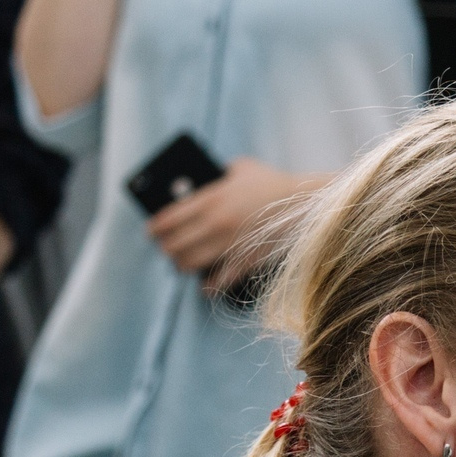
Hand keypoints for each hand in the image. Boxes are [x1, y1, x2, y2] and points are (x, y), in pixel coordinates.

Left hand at [147, 157, 313, 294]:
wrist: (304, 203)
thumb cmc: (273, 182)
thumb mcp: (241, 167)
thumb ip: (218, 173)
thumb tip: (203, 181)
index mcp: (210, 199)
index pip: (168, 218)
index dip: (155, 227)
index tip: (151, 232)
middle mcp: (215, 223)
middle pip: (174, 244)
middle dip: (166, 248)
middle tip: (166, 248)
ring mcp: (229, 244)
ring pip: (190, 263)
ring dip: (182, 265)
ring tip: (182, 264)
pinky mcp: (246, 259)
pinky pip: (220, 280)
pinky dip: (210, 287)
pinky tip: (205, 288)